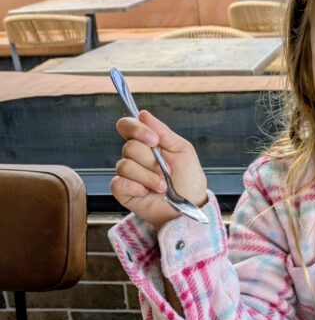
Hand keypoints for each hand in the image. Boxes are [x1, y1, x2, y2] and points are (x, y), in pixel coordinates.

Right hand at [110, 110, 207, 230]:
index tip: (154, 140)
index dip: (137, 129)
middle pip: (129, 147)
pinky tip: (146, 193)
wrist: (190, 206)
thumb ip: (163, 131)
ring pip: (125, 165)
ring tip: (162, 186)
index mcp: (147, 143)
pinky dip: (135, 187)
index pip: (128, 126)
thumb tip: (143, 114)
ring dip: (148, 177)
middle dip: (152, 161)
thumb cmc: (189, 178)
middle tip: (166, 172)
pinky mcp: (123, 191)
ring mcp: (128, 174)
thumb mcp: (182, 150)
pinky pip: (118, 182)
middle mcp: (135, 157)